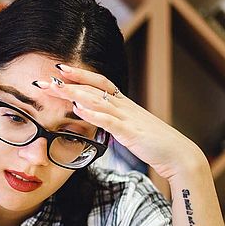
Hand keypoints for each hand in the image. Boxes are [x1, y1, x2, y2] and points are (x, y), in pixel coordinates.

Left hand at [35, 64, 206, 179]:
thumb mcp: (131, 129)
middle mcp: (125, 107)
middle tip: (45, 80)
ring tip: (56, 88)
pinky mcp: (131, 133)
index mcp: (125, 105)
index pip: (99, 84)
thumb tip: (99, 118)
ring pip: (98, 101)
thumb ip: (116, 122)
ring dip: (75, 93)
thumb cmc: (156, 145)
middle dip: (68, 83)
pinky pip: (109, 121)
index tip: (60, 70)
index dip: (80, 75)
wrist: (179, 155)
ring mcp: (128, 118)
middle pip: (93, 89)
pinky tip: (78, 109)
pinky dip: (93, 114)